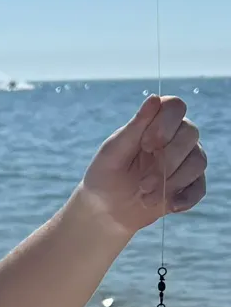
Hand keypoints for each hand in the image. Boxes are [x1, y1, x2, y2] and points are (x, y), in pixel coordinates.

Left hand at [83, 95, 206, 234]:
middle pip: (190, 133)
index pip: (175, 107)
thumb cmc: (106, 173)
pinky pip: (200, 188)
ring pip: (197, 161)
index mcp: (154, 124)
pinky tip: (169, 205)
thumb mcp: (114, 150)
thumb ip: (136, 126)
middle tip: (142, 181)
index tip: (146, 144)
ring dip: (171, 182)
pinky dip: (185, 197)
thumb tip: (155, 98)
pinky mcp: (191, 185)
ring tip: (145, 195)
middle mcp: (175, 138)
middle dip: (167, 160)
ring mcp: (186, 161)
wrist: (106, 208)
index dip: (165, 124)